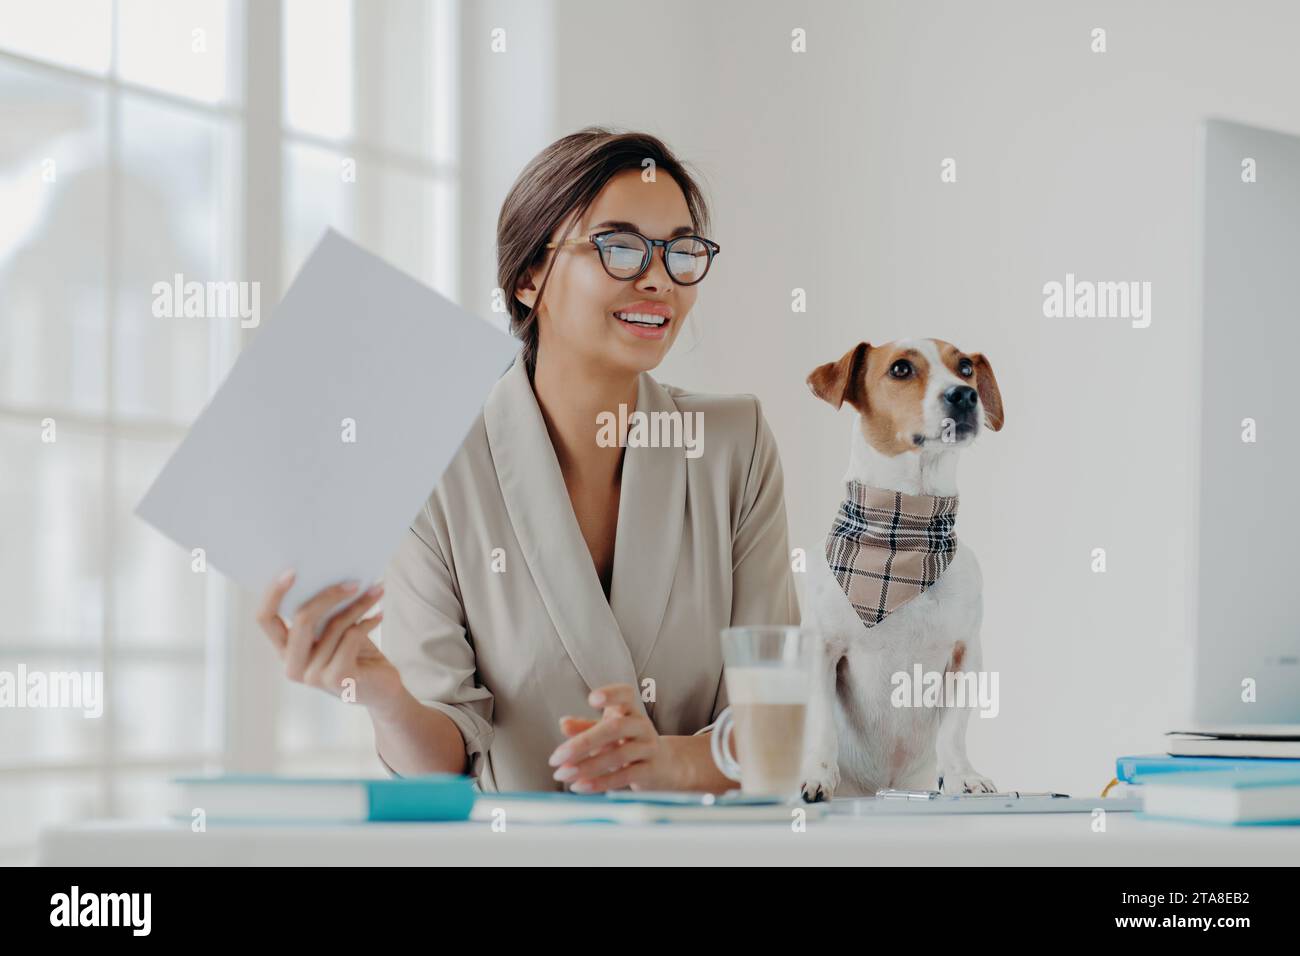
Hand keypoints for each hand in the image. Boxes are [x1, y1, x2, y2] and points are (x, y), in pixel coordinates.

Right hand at [256, 570, 403, 711]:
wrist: (382, 690)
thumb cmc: (357, 654)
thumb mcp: (334, 631)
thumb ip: (322, 613)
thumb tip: (329, 574)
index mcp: (285, 651)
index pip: (265, 619)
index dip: (273, 594)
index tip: (292, 571)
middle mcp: (293, 666)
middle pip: (302, 619)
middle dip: (328, 594)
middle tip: (354, 581)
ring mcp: (313, 676)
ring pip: (334, 625)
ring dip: (359, 604)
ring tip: (377, 591)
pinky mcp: (337, 678)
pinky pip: (351, 637)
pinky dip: (368, 622)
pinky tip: (380, 615)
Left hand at [547, 683, 679, 792]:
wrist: (664, 766)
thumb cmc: (627, 743)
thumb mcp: (606, 732)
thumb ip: (585, 727)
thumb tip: (563, 723)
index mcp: (630, 710)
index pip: (625, 694)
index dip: (611, 694)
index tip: (591, 699)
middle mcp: (641, 725)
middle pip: (615, 728)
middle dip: (583, 743)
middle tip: (556, 757)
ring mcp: (648, 747)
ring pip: (618, 754)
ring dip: (586, 767)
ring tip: (562, 775)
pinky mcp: (651, 770)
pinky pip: (625, 776)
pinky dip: (600, 782)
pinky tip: (579, 786)